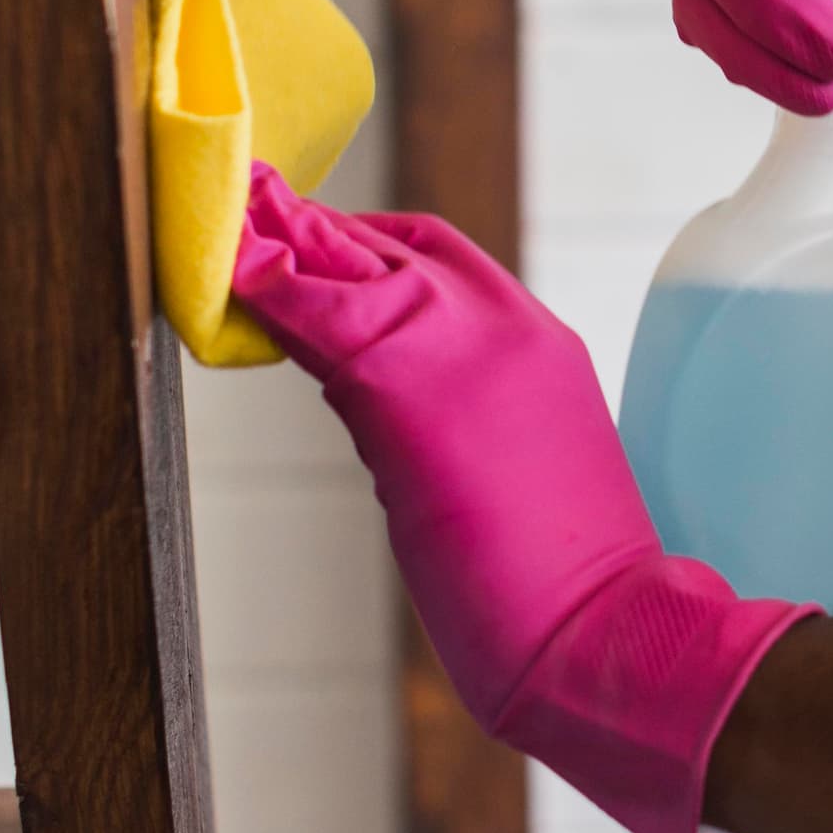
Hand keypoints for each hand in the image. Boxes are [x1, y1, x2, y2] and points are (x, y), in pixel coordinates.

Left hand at [231, 164, 814, 832]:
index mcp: (540, 347)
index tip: (320, 239)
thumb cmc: (565, 589)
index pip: (447, 260)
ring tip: (231, 219)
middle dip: (317, 225)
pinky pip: (312, 312)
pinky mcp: (400, 380)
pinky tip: (229, 270)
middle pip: (392, 244)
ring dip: (280, 239)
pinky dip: (265, 285)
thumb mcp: (521, 468)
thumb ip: (459, 419)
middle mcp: (504, 327)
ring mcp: (456, 344)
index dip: (372, 242)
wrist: (603, 629)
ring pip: (347, 263)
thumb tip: (379, 413)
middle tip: (257, 203)